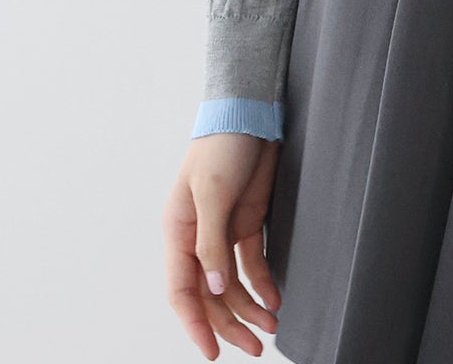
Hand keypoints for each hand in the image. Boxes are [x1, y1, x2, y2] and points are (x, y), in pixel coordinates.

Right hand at [164, 134, 281, 357]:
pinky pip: (252, 263)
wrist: (251, 113)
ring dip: (249, 307)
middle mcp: (197, 238)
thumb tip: (213, 289)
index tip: (212, 351)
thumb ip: (211, 242)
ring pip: (231, 284)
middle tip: (254, 348)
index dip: (195, 323)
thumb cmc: (222, 147)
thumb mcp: (213, 192)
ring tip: (271, 328)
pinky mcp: (246, 222)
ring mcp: (222, 232)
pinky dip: (262, 283)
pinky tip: (274, 300)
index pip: (182, 290)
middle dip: (230, 323)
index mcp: (178, 232)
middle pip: (210, 294)